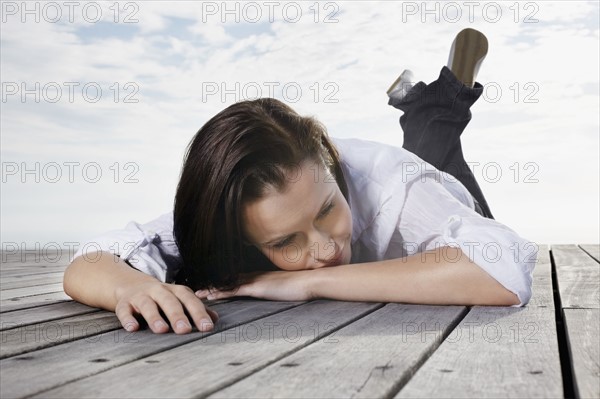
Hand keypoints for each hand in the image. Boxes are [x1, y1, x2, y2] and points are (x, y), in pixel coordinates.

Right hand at [114, 281, 218, 333]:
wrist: (131, 285)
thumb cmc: (162, 296)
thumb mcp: (179, 299)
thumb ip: (196, 309)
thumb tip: (215, 319)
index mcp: (175, 291)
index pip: (189, 301)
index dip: (199, 313)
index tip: (207, 327)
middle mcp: (159, 291)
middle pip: (170, 301)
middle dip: (177, 315)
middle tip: (185, 330)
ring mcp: (141, 296)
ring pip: (148, 305)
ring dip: (154, 317)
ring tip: (162, 330)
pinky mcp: (125, 303)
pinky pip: (125, 310)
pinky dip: (128, 319)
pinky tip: (132, 328)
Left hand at [195, 270, 314, 301]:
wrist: (309, 282)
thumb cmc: (302, 285)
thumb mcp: (286, 286)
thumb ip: (278, 287)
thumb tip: (277, 291)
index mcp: (262, 275)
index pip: (239, 277)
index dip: (225, 281)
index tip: (213, 285)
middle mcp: (255, 275)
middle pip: (229, 279)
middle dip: (214, 284)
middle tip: (198, 289)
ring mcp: (255, 280)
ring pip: (228, 284)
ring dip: (212, 289)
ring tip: (198, 294)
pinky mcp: (257, 288)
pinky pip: (234, 290)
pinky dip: (221, 292)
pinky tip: (211, 296)